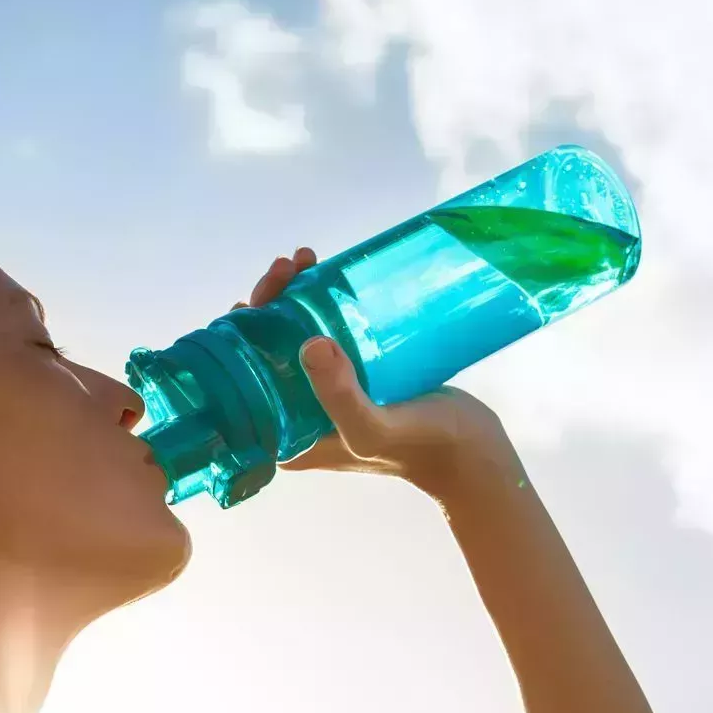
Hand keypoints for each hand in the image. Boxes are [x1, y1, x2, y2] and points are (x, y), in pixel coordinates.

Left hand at [236, 248, 519, 495]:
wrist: (473, 452)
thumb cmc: (420, 448)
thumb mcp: (374, 429)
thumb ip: (340, 397)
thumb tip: (309, 344)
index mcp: (285, 436)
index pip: (243, 379)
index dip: (239, 335)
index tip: (255, 298)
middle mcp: (297, 416)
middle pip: (265, 350)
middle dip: (268, 303)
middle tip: (289, 266)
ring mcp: (326, 395)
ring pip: (294, 337)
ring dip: (293, 297)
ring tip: (306, 260)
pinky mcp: (356, 376)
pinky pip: (327, 333)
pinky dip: (322, 304)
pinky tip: (327, 276)